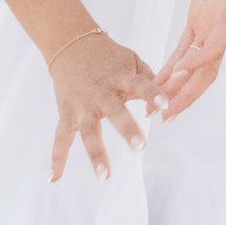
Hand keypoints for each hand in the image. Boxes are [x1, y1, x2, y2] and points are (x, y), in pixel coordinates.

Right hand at [49, 31, 157, 182]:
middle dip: (127, 129)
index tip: (165, 104)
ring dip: (96, 154)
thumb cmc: (108, 57)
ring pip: (87, 131)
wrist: (70, 44)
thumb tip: (171, 97)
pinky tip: (54, 179)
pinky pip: (60, 139)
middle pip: (114, 112)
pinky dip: (56, 159)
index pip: (139, 85)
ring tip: (104, 176)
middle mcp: (100, 93)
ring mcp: (81, 106)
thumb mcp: (131, 60)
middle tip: (140, 148)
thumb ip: (150, 79)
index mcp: (119, 77)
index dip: (152, 93)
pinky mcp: (66, 114)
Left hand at [150, 0, 225, 121]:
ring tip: (154, 108)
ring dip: (174, 88)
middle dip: (183, 94)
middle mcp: (219, 28)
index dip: (198, 62)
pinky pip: (183, 47)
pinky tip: (159, 81)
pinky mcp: (199, 16)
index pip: (214, 47)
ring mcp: (209, 25)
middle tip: (163, 116)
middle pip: (202, 70)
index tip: (179, 74)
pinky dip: (172, 66)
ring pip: (191, 65)